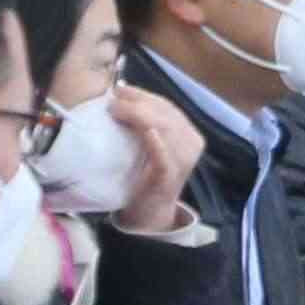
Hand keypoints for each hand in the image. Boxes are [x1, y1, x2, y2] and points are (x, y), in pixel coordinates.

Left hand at [106, 81, 203, 228]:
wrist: (150, 215)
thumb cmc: (147, 177)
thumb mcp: (151, 146)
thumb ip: (146, 126)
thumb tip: (121, 97)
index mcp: (188, 135)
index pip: (167, 107)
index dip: (144, 95)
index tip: (120, 89)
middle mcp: (191, 145)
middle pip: (167, 115)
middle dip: (139, 102)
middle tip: (113, 100)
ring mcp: (182, 162)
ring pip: (166, 129)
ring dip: (140, 116)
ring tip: (117, 110)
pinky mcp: (169, 179)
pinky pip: (164, 157)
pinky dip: (157, 144)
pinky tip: (149, 133)